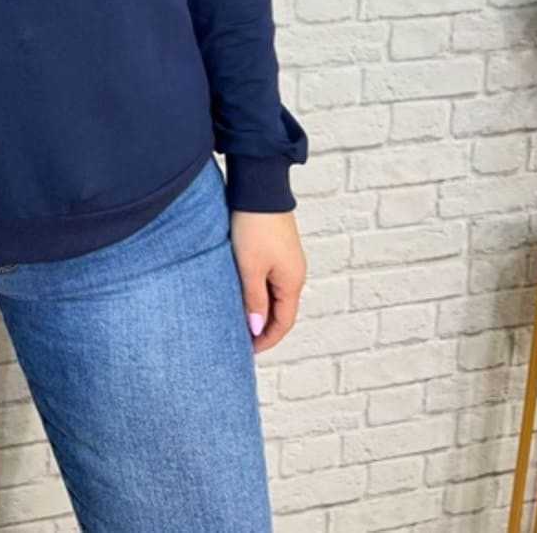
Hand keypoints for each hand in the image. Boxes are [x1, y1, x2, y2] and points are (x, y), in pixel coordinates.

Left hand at [230, 209, 306, 353]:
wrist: (260, 187)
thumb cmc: (254, 227)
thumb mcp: (250, 268)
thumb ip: (254, 300)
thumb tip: (257, 329)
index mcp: (292, 281)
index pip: (284, 322)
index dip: (267, 339)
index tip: (248, 350)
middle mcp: (295, 272)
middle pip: (282, 309)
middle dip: (264, 326)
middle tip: (242, 338)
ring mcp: (288, 258)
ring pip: (276, 293)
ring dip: (261, 307)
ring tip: (241, 317)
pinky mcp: (279, 246)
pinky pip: (272, 277)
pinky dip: (260, 290)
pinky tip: (245, 290)